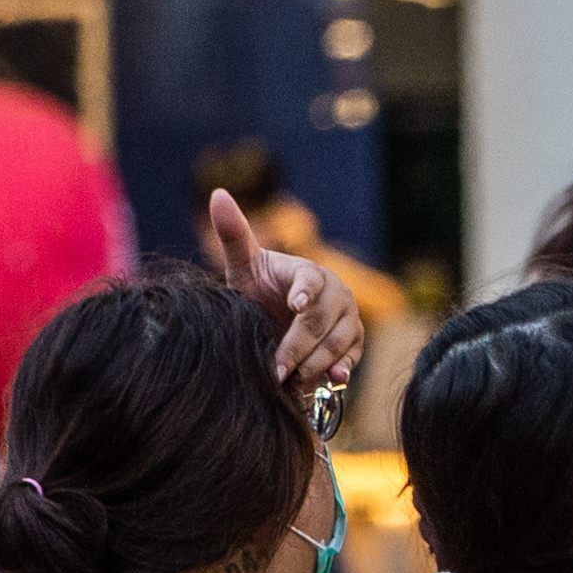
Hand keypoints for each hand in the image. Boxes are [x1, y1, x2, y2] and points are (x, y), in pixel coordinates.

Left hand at [206, 190, 369, 387]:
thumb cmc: (258, 292)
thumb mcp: (243, 267)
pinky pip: (351, 358)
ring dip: (313, 363)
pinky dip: (340, 370)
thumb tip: (217, 192)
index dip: (305, 291)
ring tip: (289, 379)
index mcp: (311, 273)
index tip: (295, 304)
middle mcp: (337, 294)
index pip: (312, 280)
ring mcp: (349, 319)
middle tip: (275, 368)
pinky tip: (331, 379)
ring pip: (337, 343)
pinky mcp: (354, 343)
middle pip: (321, 321)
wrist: (275, 322)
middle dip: (297, 346)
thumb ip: (233, 234)